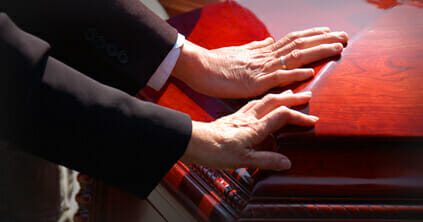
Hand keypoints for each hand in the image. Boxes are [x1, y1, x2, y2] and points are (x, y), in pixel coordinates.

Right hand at [173, 27, 347, 97]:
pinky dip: (293, 74)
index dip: (313, 35)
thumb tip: (268, 40)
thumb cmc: (217, 62)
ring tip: (337, 47)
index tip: (330, 31)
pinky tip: (309, 72)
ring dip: (317, 51)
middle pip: (299, 44)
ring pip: (294, 56)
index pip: (293, 39)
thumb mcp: (240, 53)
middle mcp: (266, 55)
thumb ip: (256, 47)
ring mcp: (261, 68)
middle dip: (323, 39)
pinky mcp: (254, 82)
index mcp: (263, 50)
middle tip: (344, 36)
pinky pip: (276, 77)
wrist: (199, 67)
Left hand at [180, 90, 316, 169]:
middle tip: (308, 95)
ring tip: (290, 93)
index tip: (312, 120)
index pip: (282, 116)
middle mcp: (249, 117)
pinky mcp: (233, 116)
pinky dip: (264, 99)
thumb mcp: (242, 160)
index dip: (298, 116)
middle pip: (274, 101)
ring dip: (279, 95)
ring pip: (264, 100)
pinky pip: (253, 103)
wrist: (193, 142)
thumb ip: (266, 160)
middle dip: (293, 98)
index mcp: (254, 127)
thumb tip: (287, 163)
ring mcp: (240, 115)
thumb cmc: (215, 151)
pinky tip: (263, 102)